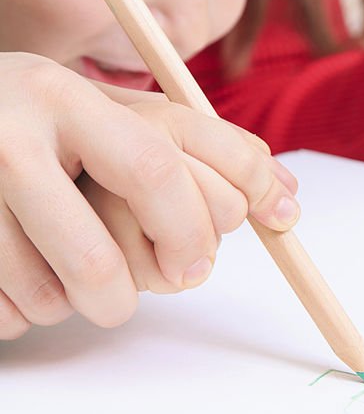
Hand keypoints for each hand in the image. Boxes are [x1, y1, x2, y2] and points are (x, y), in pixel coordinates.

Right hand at [0, 53, 298, 338]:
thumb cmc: (40, 133)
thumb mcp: (110, 120)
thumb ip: (195, 149)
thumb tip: (286, 198)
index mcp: (67, 97)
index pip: (159, 162)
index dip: (211, 213)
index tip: (239, 243)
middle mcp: (12, 132)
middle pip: (111, 239)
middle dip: (163, 269)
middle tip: (180, 277)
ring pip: (64, 288)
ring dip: (92, 303)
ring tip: (89, 283)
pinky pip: (9, 310)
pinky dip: (28, 316)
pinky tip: (25, 286)